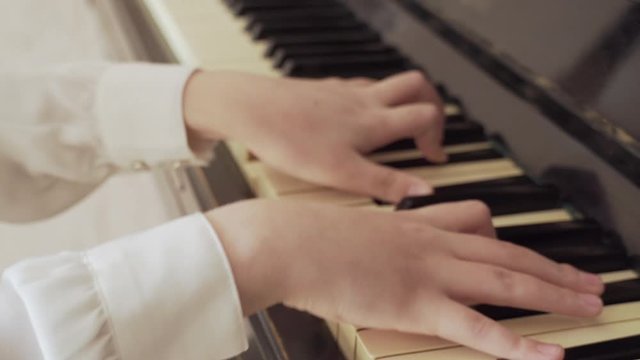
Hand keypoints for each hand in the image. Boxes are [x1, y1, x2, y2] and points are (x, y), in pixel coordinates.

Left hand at [184, 70, 444, 202]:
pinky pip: (358, 86)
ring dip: (401, 101)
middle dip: (431, 105)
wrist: (248, 108)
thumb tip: (425, 193)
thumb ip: (385, 183)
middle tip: (428, 129)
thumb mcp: (341, 173)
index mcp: (373, 121)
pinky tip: (353, 119)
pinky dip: (369, 99)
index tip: (433, 157)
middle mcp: (364, 100)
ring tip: (395, 127)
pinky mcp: (323, 89)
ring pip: (387, 84)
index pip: (426, 116)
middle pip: (416, 86)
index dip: (437, 137)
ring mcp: (343, 91)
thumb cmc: (290, 140)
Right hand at [206, 199, 603, 359]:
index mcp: (415, 225)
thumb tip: (386, 241)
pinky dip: (518, 343)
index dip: (517, 241)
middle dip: (554, 268)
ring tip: (591, 305)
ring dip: (555, 293)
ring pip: (507, 280)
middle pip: (508, 252)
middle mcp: (432, 244)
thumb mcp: (353, 227)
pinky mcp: (416, 305)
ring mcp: (428, 272)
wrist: (286, 241)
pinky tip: (549, 353)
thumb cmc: (309, 236)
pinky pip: (478, 327)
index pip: (482, 226)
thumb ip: (378, 232)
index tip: (539, 253)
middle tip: (590, 281)